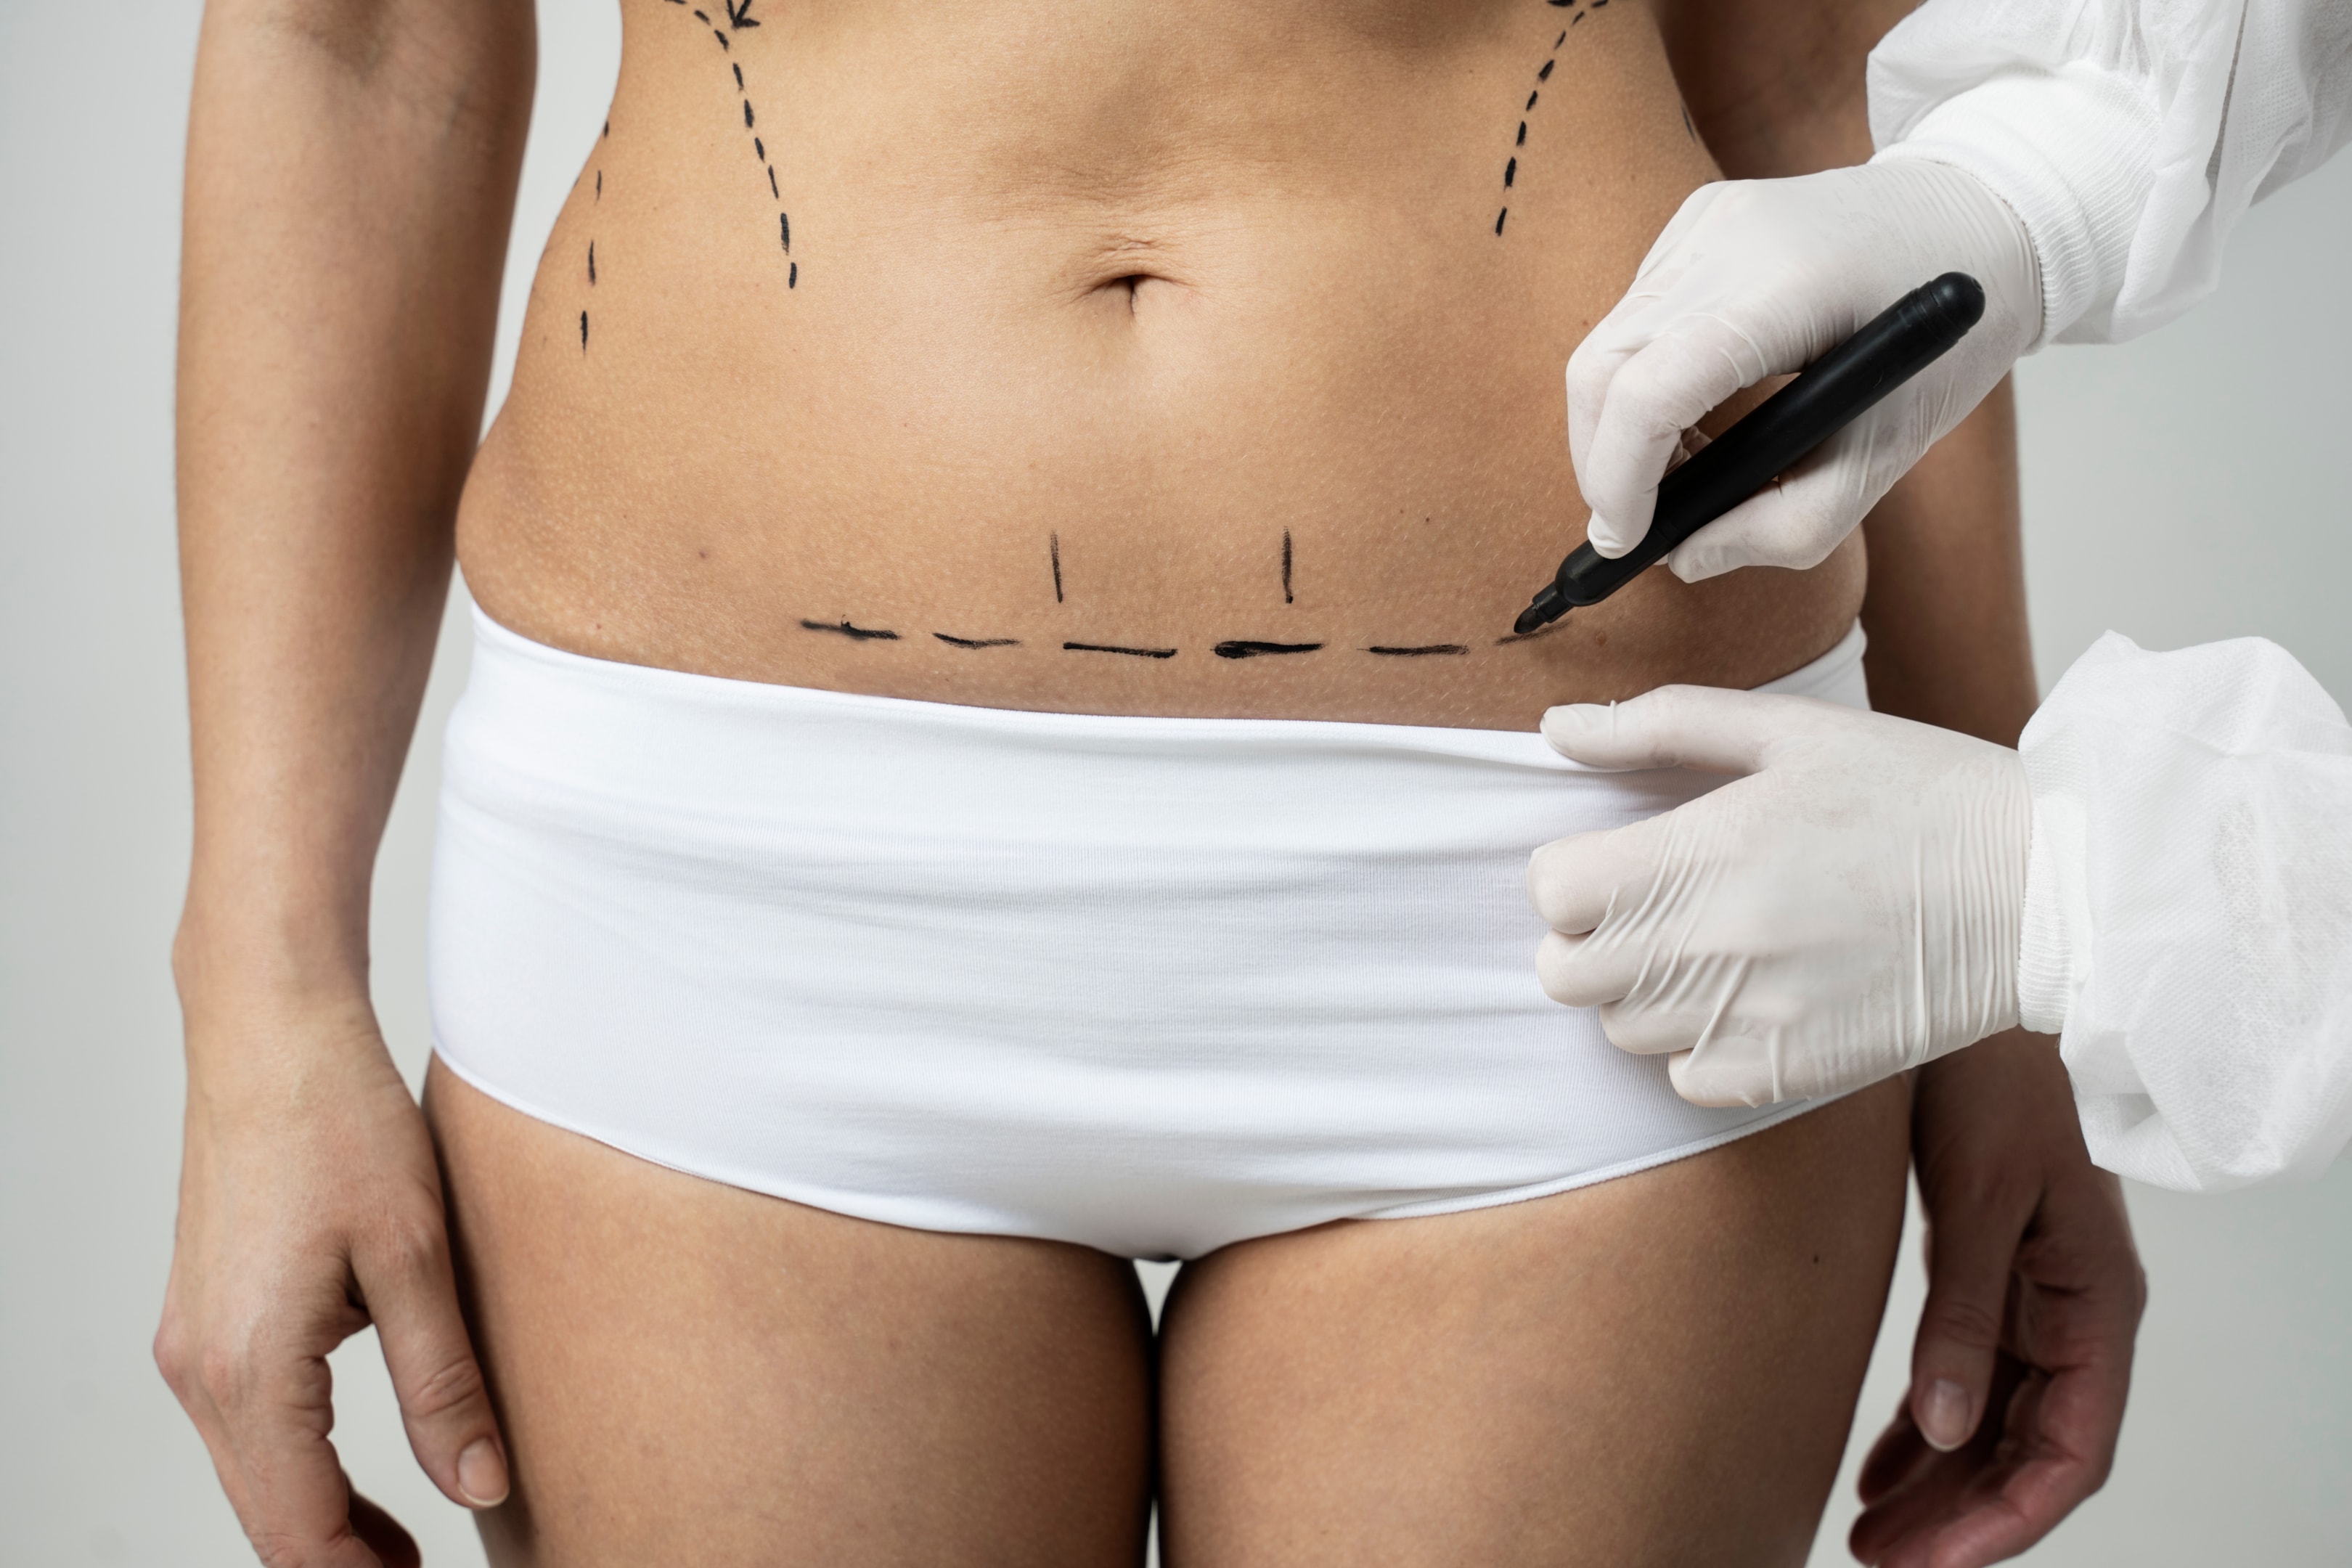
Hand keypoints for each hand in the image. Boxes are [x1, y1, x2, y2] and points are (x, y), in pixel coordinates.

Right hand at [155, 991, 507, 1566]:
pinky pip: (245, 1429)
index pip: (301, 1531)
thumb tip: (478, 1484)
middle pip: (267, 1520)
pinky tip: (359, 1476)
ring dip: (319, 1523)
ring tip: (402, 1551)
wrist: (271, 1036)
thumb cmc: (341, 1124)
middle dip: (341, 1565)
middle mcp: (200, 1371)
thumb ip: (444, 1381)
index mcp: (250, 1368)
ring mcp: (190, 1346)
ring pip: (252, 1479)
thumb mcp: (416, 1256)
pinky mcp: (202, 1319)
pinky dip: (297, 1469)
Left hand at [1527, 684, 2029, 1105]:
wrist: (2042, 888)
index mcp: (1702, 850)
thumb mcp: (1791, 729)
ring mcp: (1749, 1016)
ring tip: (1713, 947)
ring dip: (1644, 993)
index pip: (1552, 891)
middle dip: (1592, 937)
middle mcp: (1712, 942)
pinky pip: (1685, 1080)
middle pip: (1566, 972)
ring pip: (1621, 1028)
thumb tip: (1559, 727)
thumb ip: (1661, 726)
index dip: (1574, 874)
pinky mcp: (1789, 1072)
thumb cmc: (1920, 792)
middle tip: (1655, 907)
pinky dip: (1697, 1049)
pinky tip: (1747, 1000)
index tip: (1618, 861)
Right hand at [1565, 160, 2037, 579]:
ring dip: (1619, 426)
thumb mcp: (1889, 456)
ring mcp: (1704, 222)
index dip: (1617, 480)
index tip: (1627, 541)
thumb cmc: (1944, 342)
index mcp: (1785, 291)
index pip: (1647, 392)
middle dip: (1600, 462)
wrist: (1982, 220)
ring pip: (1605, 342)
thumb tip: (1684, 556)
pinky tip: (1696, 409)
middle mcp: (1727, 241)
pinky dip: (1640, 379)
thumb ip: (1786, 528)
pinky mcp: (1696, 218)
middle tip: (1636, 522)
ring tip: (1678, 470)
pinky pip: (1632, 314)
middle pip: (1599, 367)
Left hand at [1855, 1032, 2143, 1566]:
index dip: (2006, 1519)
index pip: (2070, 1451)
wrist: (1966, 997)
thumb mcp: (1973, 1202)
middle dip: (1961, 1518)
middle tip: (1878, 1561)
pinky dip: (1929, 1430)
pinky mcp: (1993, 1274)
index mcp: (2095, 1300)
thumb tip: (1948, 1431)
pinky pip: (1972, 1380)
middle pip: (2031, 1451)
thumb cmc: (1988, 1082)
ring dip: (1940, 1485)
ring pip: (1998, 1424)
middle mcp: (2075, 1311)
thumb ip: (1962, 1317)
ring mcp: (2036, 1295)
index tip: (1935, 1563)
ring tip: (1869, 1534)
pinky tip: (1881, 1468)